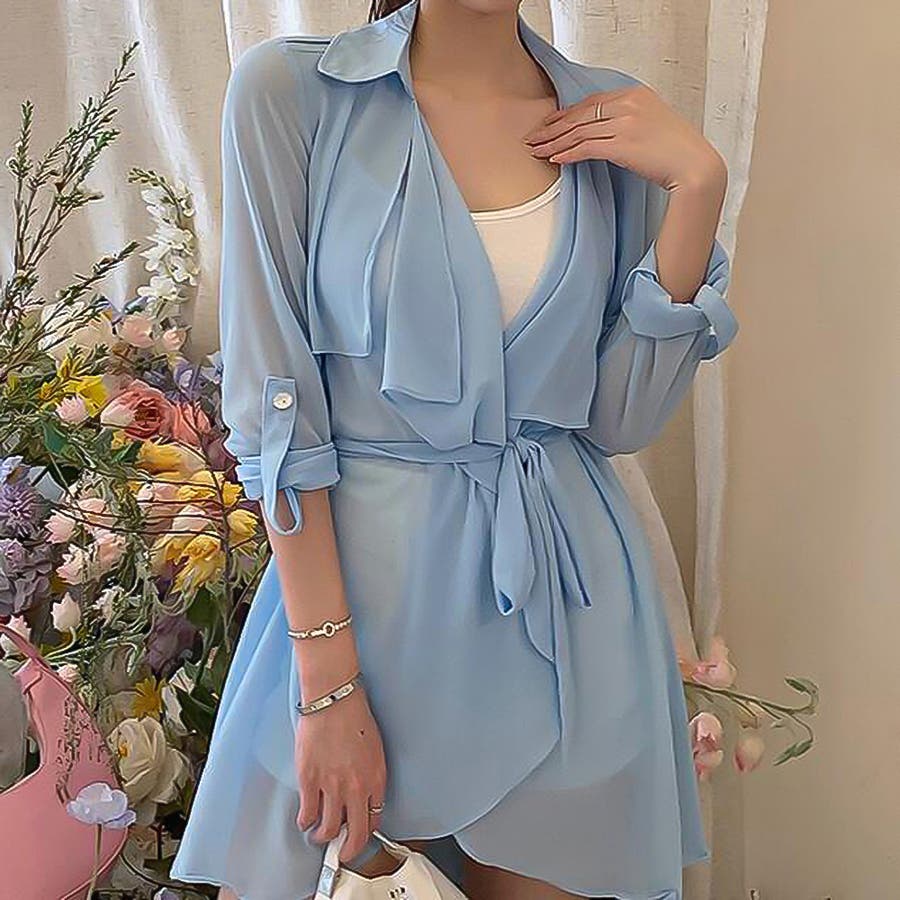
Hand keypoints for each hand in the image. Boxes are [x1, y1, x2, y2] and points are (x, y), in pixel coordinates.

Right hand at [295, 683, 387, 863]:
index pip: (375, 819)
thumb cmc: (355, 717)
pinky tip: (305, 819)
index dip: (366, 832)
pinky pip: (307, 814)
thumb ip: (371, 776)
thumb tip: (364, 796)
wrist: (334, 700)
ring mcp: (332, 786)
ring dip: (323, 837)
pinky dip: (305, 822)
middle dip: (349, 849)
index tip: (360, 834)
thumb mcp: (375, 750)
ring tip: (319, 834)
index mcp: (376, 779)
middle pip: (355, 834)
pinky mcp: (309, 780)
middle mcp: (356, 787)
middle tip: (343, 852)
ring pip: (328, 829)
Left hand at [523, 84, 726, 194]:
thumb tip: (606, 133)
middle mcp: (628, 104)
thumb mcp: (654, 125)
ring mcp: (625, 122)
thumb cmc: (677, 152)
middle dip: (553, 128)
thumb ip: (630, 121)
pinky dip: (568, 154)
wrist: (695, 167)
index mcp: (636, 94)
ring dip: (554, 143)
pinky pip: (586, 147)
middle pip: (580, 115)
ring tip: (537, 152)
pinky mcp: (623, 144)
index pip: (591, 103)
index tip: (549, 124)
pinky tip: (555, 160)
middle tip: (534, 138)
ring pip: (579, 131)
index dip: (566, 114)